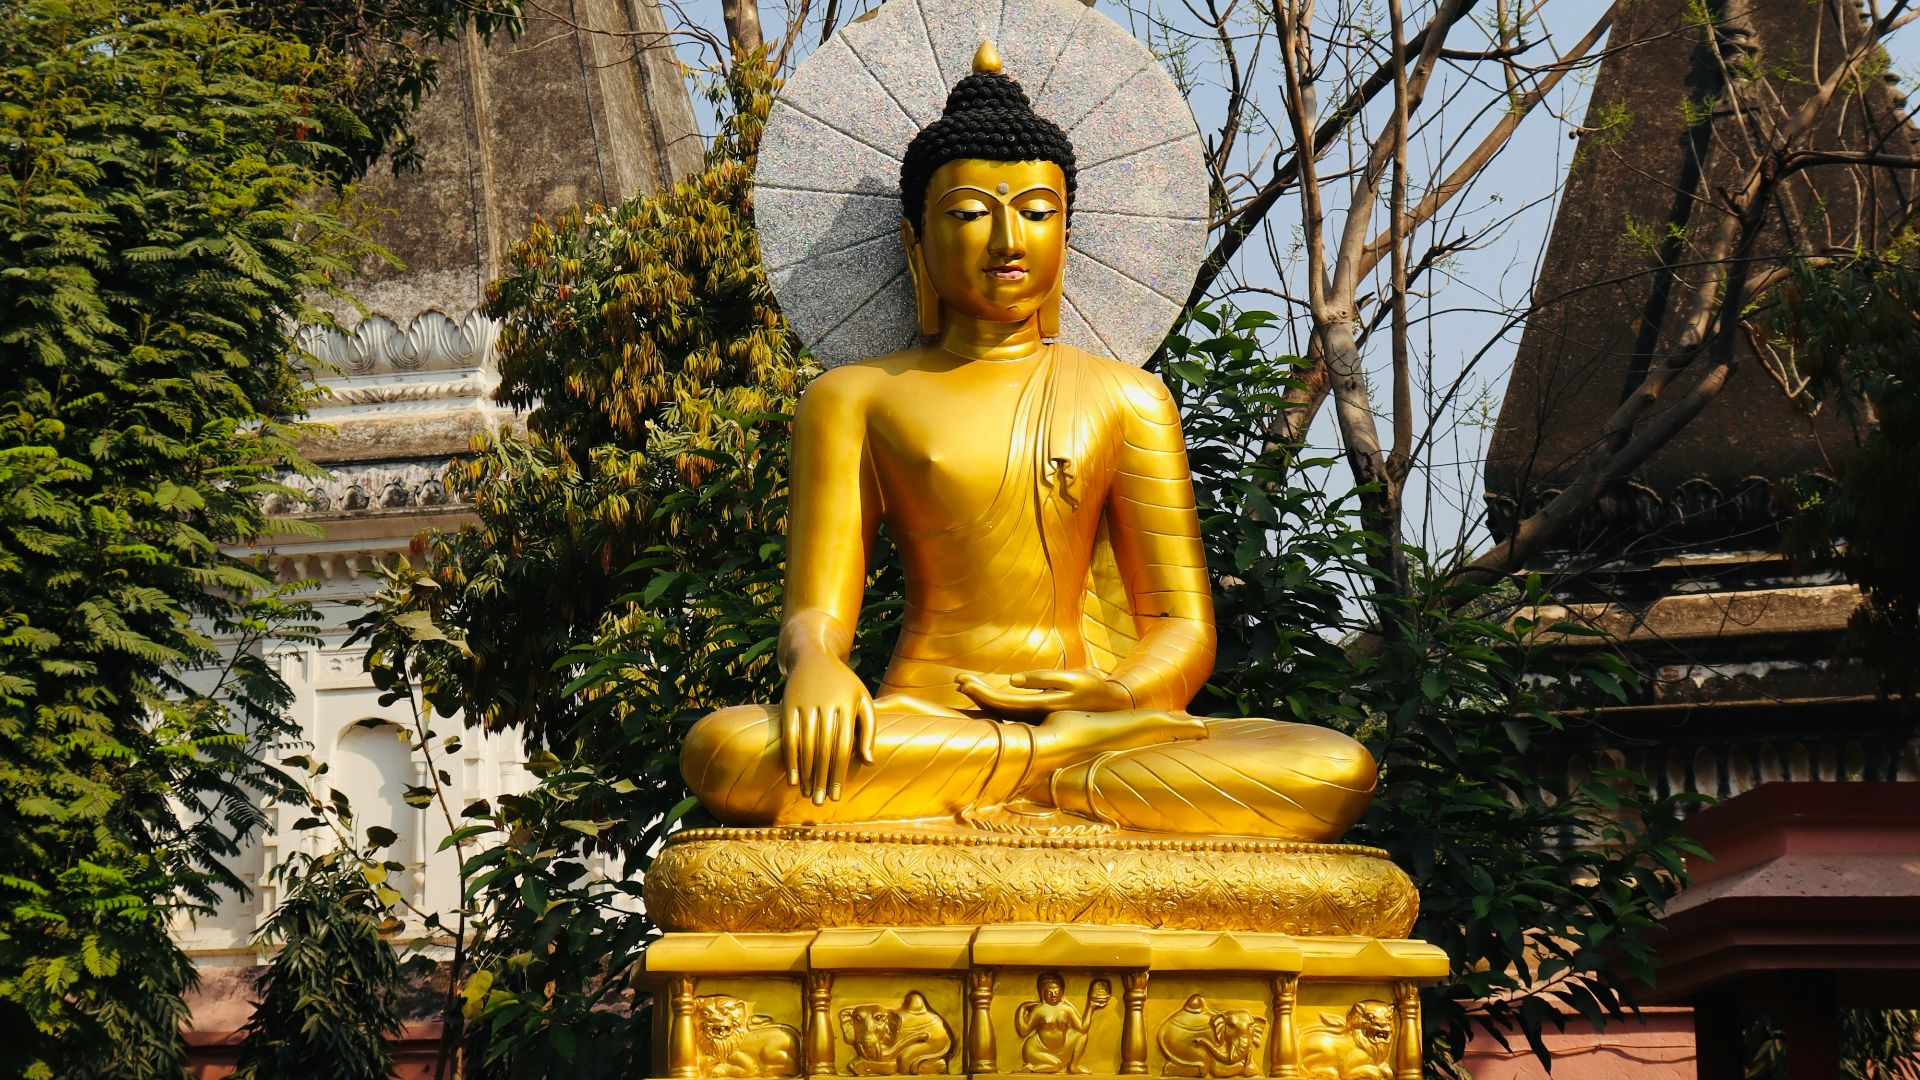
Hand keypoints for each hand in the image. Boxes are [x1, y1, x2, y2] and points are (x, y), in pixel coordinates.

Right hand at [778, 655, 874, 803]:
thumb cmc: (844, 684)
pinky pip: (789, 736)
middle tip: (821, 802)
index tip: (837, 794)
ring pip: (806, 745)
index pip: (844, 745)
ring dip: (807, 773)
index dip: (840, 771)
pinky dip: (791, 758)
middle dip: (822, 778)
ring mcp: (805, 703)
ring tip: (808, 794)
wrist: (813, 656)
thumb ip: (868, 730)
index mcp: (848, 704)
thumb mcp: (862, 700)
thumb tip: (868, 763)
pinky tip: (793, 778)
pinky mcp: (787, 704)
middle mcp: (826, 703)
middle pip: (824, 748)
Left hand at [956, 669, 1130, 715]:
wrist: (1107, 706)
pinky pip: (1008, 707)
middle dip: (976, 693)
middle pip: (996, 707)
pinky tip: (984, 691)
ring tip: (964, 683)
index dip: (980, 693)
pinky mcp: (1036, 713)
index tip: (963, 681)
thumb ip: (1041, 679)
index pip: (1000, 703)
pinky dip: (993, 699)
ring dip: (982, 696)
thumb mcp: (1070, 679)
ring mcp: (1033, 716)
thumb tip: (1013, 679)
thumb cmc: (1090, 688)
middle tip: (957, 679)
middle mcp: (1032, 716)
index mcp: (1037, 707)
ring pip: (1000, 709)